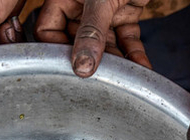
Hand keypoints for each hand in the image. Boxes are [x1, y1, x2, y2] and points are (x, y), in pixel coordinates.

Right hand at [35, 0, 150, 76]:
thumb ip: (91, 33)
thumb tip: (82, 68)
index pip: (47, 32)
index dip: (55, 51)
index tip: (68, 70)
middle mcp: (79, 6)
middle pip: (76, 43)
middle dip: (88, 62)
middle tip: (97, 81)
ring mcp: (102, 12)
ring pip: (103, 46)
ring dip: (115, 63)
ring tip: (124, 79)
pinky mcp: (124, 12)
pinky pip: (126, 39)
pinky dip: (134, 54)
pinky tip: (142, 68)